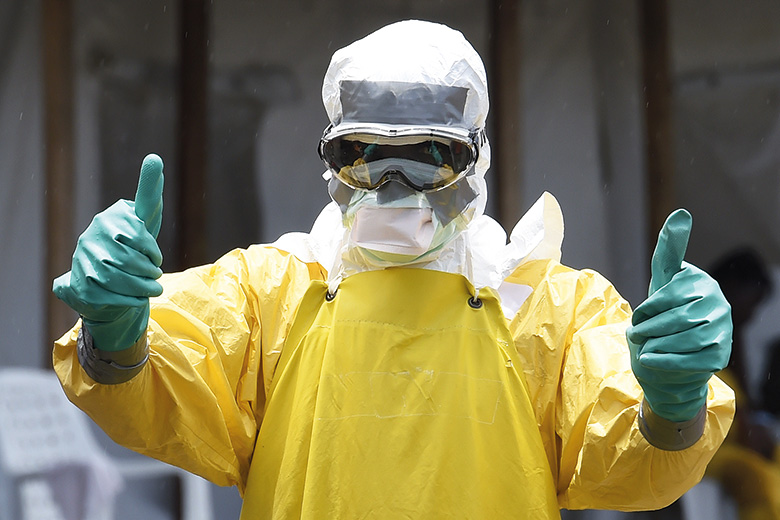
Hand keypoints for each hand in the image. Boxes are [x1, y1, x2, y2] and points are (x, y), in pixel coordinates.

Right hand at [53, 154, 164, 350]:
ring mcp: (82, 260)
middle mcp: (92, 236)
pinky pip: (108, 295)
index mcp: (109, 218)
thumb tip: (155, 159)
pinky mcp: (79, 284)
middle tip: (156, 276)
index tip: (156, 258)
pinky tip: (139, 299)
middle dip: (149, 270)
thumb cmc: (131, 245)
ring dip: (142, 286)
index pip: (135, 233)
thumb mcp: (143, 220)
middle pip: (129, 258)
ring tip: (154, 288)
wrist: (103, 281)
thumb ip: (149, 194)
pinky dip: (130, 299)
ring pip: (118, 277)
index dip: (150, 249)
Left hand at [627, 209, 731, 421]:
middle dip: (649, 329)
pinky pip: (690, 360)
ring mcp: (724, 331)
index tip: (637, 317)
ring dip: (655, 345)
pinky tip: (649, 360)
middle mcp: (720, 305)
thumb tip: (681, 213)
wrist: (670, 355)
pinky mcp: (721, 357)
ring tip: (644, 347)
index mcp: (704, 283)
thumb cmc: (664, 312)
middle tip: (636, 335)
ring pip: (683, 339)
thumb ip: (669, 249)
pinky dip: (664, 361)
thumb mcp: (663, 279)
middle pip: (676, 319)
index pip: (668, 296)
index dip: (647, 309)